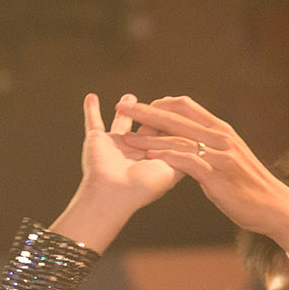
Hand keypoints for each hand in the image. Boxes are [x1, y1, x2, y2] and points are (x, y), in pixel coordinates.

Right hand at [78, 92, 182, 212]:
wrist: (114, 192)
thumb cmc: (143, 185)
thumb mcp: (171, 171)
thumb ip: (184, 154)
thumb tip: (198, 143)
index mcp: (153, 159)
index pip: (166, 135)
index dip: (175, 124)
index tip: (185, 113)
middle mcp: (135, 152)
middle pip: (147, 127)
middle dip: (154, 115)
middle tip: (162, 100)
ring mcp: (115, 145)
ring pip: (122, 122)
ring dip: (127, 110)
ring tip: (130, 97)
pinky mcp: (97, 139)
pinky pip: (92, 121)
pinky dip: (90, 110)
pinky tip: (91, 97)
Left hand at [114, 95, 288, 258]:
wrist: (274, 206)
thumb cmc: (251, 187)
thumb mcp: (230, 160)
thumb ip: (212, 150)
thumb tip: (194, 148)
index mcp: (221, 130)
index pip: (186, 106)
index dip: (161, 104)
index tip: (142, 108)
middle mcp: (219, 136)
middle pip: (176, 115)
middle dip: (146, 111)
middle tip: (122, 106)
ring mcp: (218, 153)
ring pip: (177, 136)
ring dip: (148, 135)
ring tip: (125, 136)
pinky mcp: (216, 173)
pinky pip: (186, 159)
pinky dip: (165, 154)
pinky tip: (147, 155)